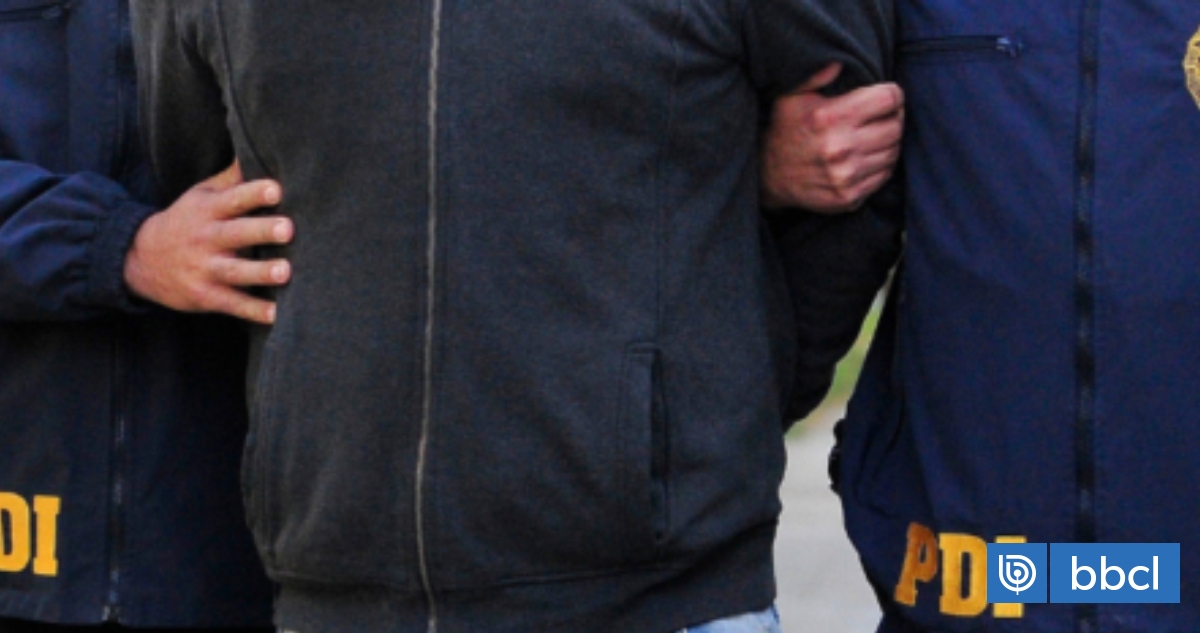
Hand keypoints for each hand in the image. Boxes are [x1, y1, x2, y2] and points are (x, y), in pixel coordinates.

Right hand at [124, 162, 292, 323]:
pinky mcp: (206, 296)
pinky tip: (277, 315)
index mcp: (208, 210)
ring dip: (260, 273)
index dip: (254, 193)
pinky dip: (254, 312)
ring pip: (235, 272)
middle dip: (261, 231)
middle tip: (288, 229)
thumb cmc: (187, 221)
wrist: (139, 258)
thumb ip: (233, 178)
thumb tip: (260, 148)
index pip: (233, 199)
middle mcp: (206, 239)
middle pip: (236, 234)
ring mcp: (205, 269)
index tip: (276, 189)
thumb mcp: (201, 195)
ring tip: (285, 272)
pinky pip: (233, 305)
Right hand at [761, 63, 904, 212]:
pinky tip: (867, 157)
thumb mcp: (790, 97)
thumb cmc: (784, 130)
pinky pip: (884, 175)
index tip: (885, 96)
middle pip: (896, 126)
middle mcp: (842, 147)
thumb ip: (815, 75)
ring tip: (875, 136)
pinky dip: (881, 164)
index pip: (888, 98)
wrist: (767, 177)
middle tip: (882, 116)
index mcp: (832, 117)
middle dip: (893, 117)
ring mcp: (847, 175)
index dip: (892, 94)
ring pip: (893, 151)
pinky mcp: (849, 197)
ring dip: (889, 142)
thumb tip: (838, 62)